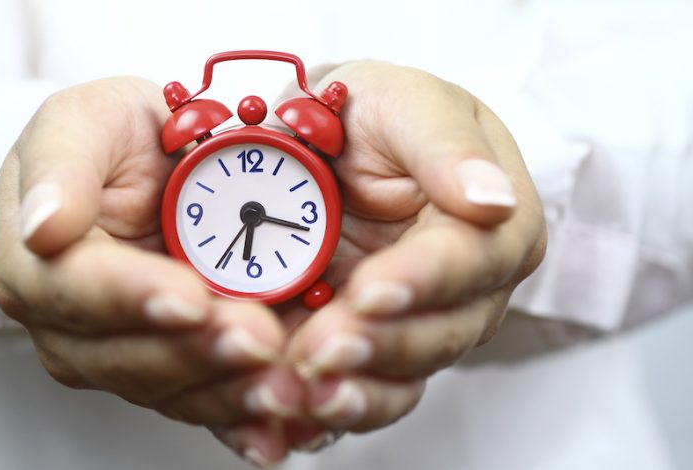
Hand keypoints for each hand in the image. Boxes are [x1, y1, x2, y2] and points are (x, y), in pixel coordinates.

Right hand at [0, 77, 305, 460]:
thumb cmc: (107, 137)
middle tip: (259, 342)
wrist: (143, 166)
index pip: (77, 290)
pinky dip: (243, 418)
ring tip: (284, 387)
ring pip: (170, 389)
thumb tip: (43, 226)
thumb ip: (58, 165)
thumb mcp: (80, 119)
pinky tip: (280, 428)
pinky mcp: (169, 370)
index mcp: (37, 266)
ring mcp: (119, 355)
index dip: (135, 298)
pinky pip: (202, 402)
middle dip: (197, 354)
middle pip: (128, 355)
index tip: (191, 299)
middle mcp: (70, 326)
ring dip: (229, 393)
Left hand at [280, 62, 545, 437]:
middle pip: (434, 335)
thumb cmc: (381, 114)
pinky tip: (284, 424)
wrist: (336, 142)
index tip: (371, 292)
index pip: (467, 263)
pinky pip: (352, 390)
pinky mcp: (366, 348)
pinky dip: (318, 413)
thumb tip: (492, 199)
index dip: (420, 282)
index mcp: (493, 230)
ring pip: (396, 378)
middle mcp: (464, 292)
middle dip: (376, 347)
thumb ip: (447, 146)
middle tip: (320, 350)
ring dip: (349, 393)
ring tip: (300, 396)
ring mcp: (414, 327)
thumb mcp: (410, 103)